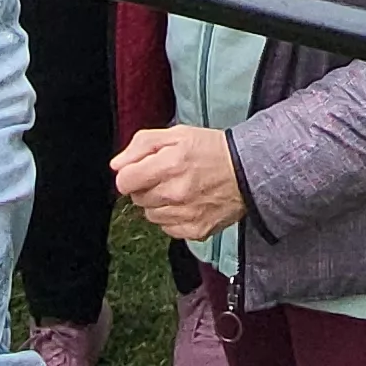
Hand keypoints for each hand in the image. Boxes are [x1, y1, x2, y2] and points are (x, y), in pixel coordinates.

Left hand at [111, 126, 246, 240]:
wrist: (249, 171)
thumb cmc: (212, 150)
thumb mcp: (177, 134)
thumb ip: (141, 145)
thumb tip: (117, 165)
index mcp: (168, 165)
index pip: (124, 182)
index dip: (130, 174)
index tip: (141, 171)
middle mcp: (175, 194)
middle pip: (137, 199)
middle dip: (146, 186)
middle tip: (167, 176)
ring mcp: (185, 215)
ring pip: (150, 215)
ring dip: (159, 203)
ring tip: (179, 189)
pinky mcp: (195, 231)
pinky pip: (168, 229)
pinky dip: (173, 218)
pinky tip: (188, 204)